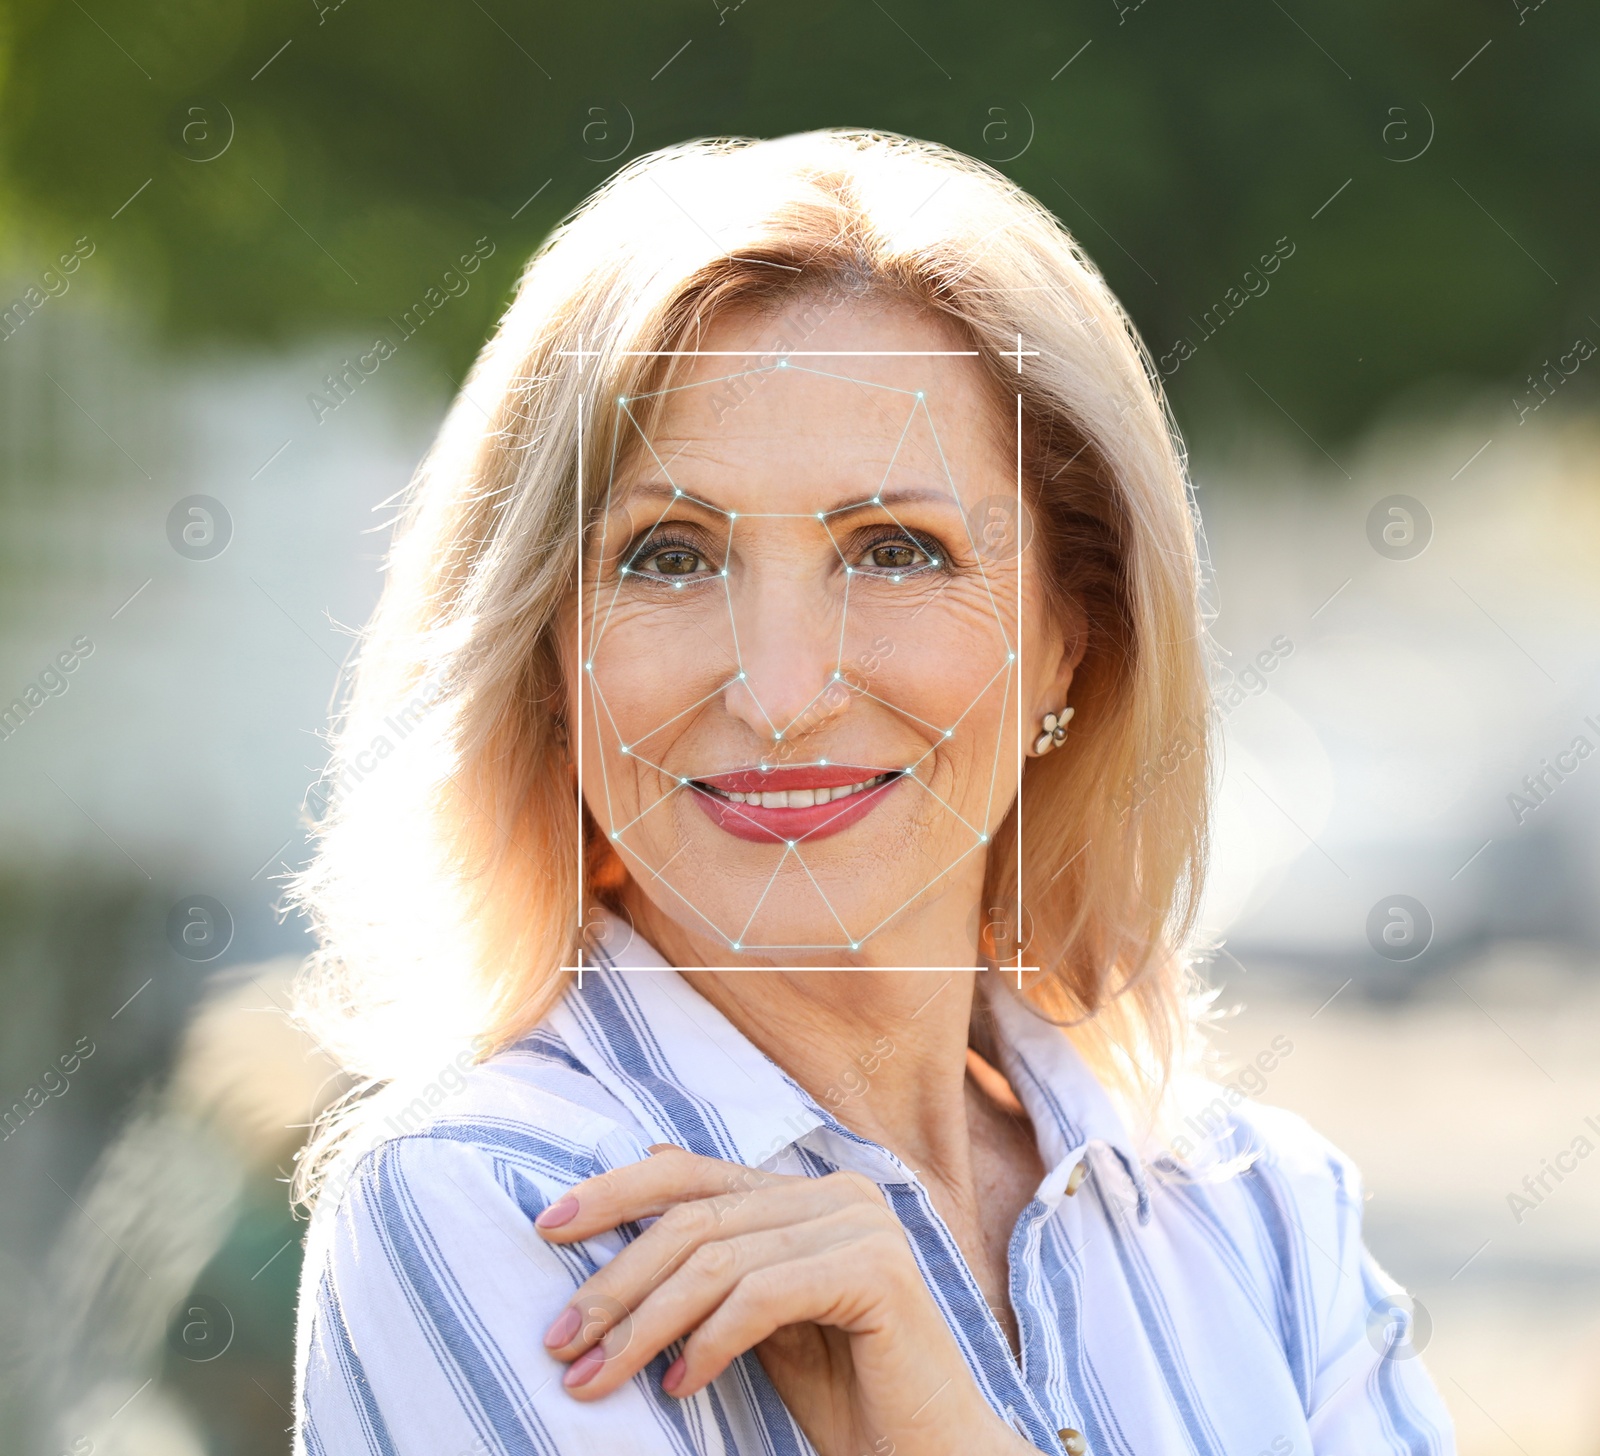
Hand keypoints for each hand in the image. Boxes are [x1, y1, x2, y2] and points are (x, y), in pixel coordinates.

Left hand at [534, 1146, 1038, 1455]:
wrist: (928, 1454)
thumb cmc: (843, 1393)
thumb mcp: (757, 1317)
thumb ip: (714, 1259)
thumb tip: (637, 1179)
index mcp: (809, 1192)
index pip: (693, 1171)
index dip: (615, 1192)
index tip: (546, 1230)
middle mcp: (839, 1192)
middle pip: (696, 1218)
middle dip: (616, 1282)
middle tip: (560, 1342)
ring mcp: (862, 1225)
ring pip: (718, 1258)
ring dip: (644, 1323)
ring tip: (596, 1379)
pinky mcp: (877, 1271)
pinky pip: (763, 1295)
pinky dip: (709, 1341)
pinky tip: (679, 1387)